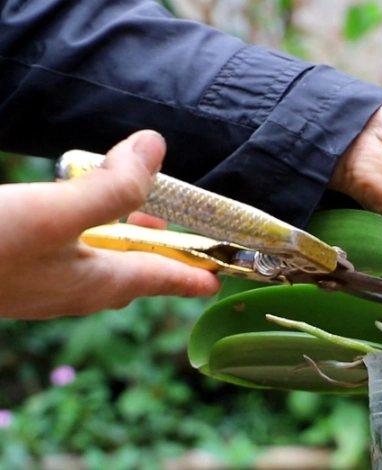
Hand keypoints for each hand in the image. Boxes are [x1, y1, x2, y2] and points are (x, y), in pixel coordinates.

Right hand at [0, 131, 219, 319]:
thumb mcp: (56, 213)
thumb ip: (110, 186)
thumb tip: (154, 148)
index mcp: (98, 283)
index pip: (162, 277)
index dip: (193, 274)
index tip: (219, 279)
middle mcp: (74, 291)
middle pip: (134, 269)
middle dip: (159, 246)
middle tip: (171, 217)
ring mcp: (45, 285)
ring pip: (100, 262)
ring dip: (122, 236)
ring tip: (125, 202)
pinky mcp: (19, 272)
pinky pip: (69, 256)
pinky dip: (87, 232)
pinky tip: (70, 212)